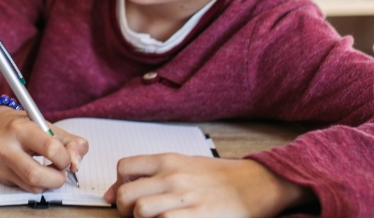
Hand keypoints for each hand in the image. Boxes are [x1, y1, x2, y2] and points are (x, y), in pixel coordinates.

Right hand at [0, 106, 88, 192]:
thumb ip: (69, 142)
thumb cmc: (22, 125)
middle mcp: (6, 147)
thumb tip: (76, 164)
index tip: (66, 158)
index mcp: (20, 128)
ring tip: (49, 171)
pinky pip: (26, 188)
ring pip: (32, 186)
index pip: (50, 148)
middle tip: (61, 172)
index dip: (65, 158)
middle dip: (57, 179)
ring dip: (49, 183)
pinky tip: (37, 172)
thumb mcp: (46, 125)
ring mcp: (0, 164)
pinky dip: (38, 184)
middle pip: (36, 175)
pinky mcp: (0, 176)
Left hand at [104, 153, 313, 217]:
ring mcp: (184, 197)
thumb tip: (117, 191)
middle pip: (127, 195)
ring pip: (141, 211)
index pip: (124, 168)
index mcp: (168, 160)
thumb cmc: (219, 177)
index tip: (123, 197)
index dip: (118, 185)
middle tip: (134, 215)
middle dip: (124, 209)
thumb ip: (153, 173)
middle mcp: (173, 177)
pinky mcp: (196, 215)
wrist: (256, 184)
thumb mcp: (185, 164)